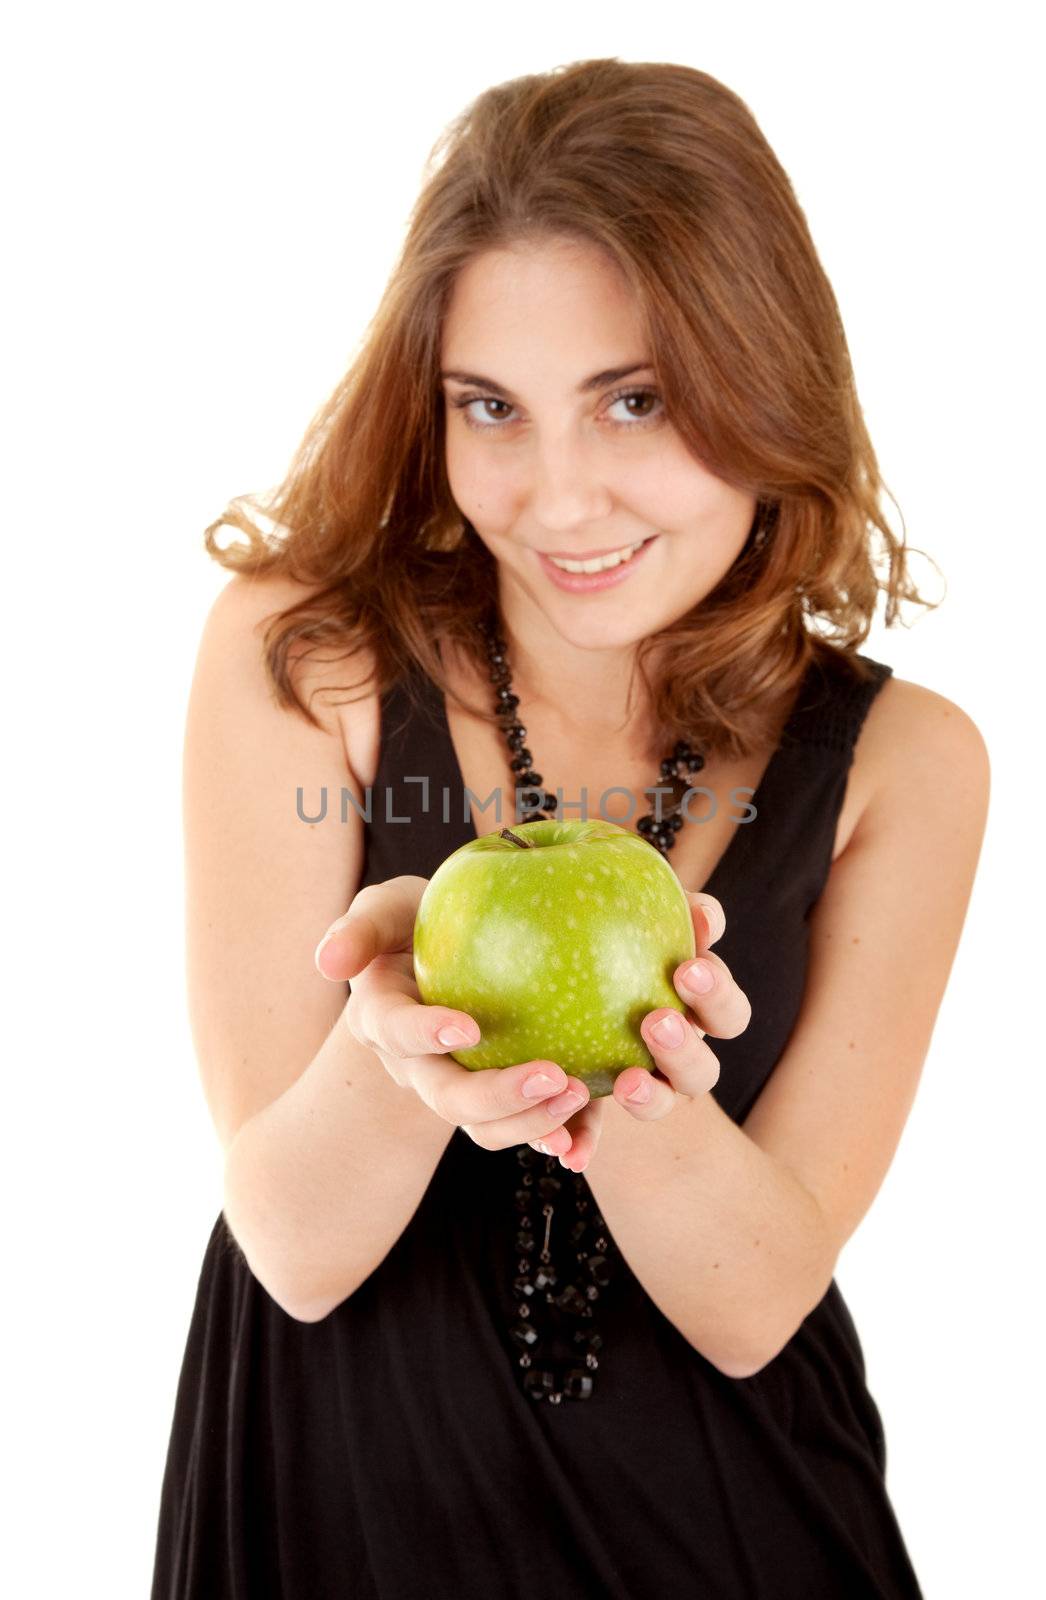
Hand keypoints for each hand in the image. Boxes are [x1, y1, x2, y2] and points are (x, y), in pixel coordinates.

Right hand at [314, 876, 592, 1156]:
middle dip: (497, 1097)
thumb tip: (328, 961)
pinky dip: (558, 1137)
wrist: (442, 959)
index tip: (469, 1026)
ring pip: (487, 1128)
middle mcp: (419, 1065)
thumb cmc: (415, 925)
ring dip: (531, 1122)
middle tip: (552, 1076)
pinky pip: (529, 1127)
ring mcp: (461, 1088)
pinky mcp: (504, 1099)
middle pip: (449, 1098)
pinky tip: (584, 1139)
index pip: (398, 1032)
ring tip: (577, 1094)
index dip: (427, 1034)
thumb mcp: (386, 910)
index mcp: (386, 1019)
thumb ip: (361, 927)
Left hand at [544, 890, 751, 1172]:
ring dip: (649, 1098)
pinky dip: (583, 1142)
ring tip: (627, 1081)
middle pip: (703, 1070)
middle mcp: (678, 1056)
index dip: (717, 995)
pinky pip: (589, 1131)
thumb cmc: (608, 933)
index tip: (688, 969)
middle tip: (657, 1022)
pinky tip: (569, 1153)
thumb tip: (706, 913)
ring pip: (659, 1104)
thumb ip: (671, 908)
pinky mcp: (591, 1107)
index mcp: (696, 1012)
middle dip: (685, 1050)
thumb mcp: (634, 912)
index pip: (727, 1012)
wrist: (553, 976)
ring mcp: (641, 1085)